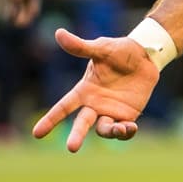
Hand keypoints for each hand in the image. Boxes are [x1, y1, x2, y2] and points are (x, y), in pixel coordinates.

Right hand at [32, 29, 159, 151]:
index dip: (50, 120)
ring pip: (104, 129)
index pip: (63, 107)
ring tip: (120, 128)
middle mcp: (94, 104)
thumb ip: (81, 47)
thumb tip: (58, 33)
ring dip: (110, 132)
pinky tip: (130, 128)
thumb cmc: (119, 51)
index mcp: (84, 90)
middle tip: (72, 148)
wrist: (146, 56)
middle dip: (76, 136)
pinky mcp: (127, 115)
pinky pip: (123, 130)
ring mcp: (110, 111)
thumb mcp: (101, 48)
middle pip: (82, 124)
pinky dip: (126, 132)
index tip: (37, 134)